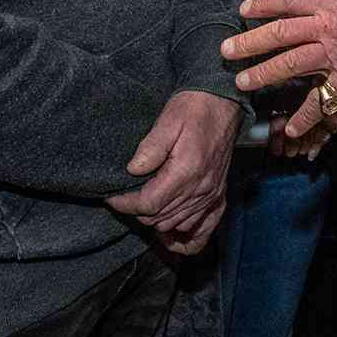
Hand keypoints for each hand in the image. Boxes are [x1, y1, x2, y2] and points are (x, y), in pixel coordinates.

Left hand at [106, 90, 242, 253]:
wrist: (224, 102)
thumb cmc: (195, 108)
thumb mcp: (167, 120)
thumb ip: (150, 148)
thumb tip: (133, 171)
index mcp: (186, 171)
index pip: (149, 204)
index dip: (125, 204)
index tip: (112, 197)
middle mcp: (201, 188)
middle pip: (160, 219)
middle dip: (137, 211)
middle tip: (125, 198)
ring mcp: (211, 194)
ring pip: (176, 224)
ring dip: (157, 220)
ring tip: (143, 206)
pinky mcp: (218, 194)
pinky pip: (204, 229)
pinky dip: (187, 235)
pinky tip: (173, 234)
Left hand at [224, 0, 336, 141]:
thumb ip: (327, 10)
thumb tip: (304, 15)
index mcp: (328, 5)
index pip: (289, 1)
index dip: (265, 5)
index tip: (243, 9)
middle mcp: (326, 27)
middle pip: (280, 33)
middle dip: (251, 42)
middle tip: (227, 50)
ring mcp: (333, 54)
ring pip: (291, 63)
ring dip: (264, 74)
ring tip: (242, 83)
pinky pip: (320, 100)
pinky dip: (303, 115)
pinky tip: (288, 127)